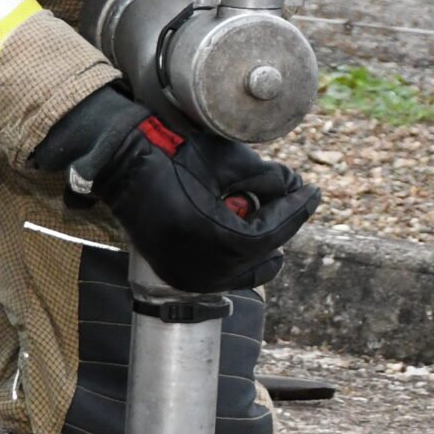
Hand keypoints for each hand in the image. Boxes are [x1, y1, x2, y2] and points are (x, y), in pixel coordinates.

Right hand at [34, 87, 318, 292]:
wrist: (120, 165)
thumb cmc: (172, 156)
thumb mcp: (228, 161)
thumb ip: (268, 178)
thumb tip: (294, 187)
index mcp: (220, 240)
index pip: (274, 231)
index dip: (297, 209)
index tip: (314, 192)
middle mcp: (206, 268)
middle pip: (262, 253)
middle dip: (278, 225)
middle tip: (291, 198)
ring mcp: (189, 277)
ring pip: (244, 270)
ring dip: (258, 244)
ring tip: (262, 213)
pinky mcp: (176, 275)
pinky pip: (220, 275)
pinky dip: (235, 258)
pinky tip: (241, 234)